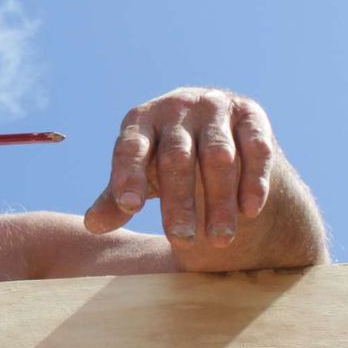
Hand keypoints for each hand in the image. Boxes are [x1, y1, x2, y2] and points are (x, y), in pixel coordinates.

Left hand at [83, 88, 276, 247]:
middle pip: (176, 157)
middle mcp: (176, 108)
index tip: (129, 207)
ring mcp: (214, 108)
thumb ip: (118, 198)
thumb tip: (92, 226)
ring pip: (217, 155)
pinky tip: (250, 210)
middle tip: (181, 239)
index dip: (128, 176)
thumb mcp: (142, 176)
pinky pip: (255, 148)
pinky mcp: (250, 114)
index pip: (130, 148)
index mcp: (141, 121)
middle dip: (178, 201)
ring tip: (219, 238)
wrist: (217, 129)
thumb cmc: (167, 160)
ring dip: (219, 200)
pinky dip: (254, 180)